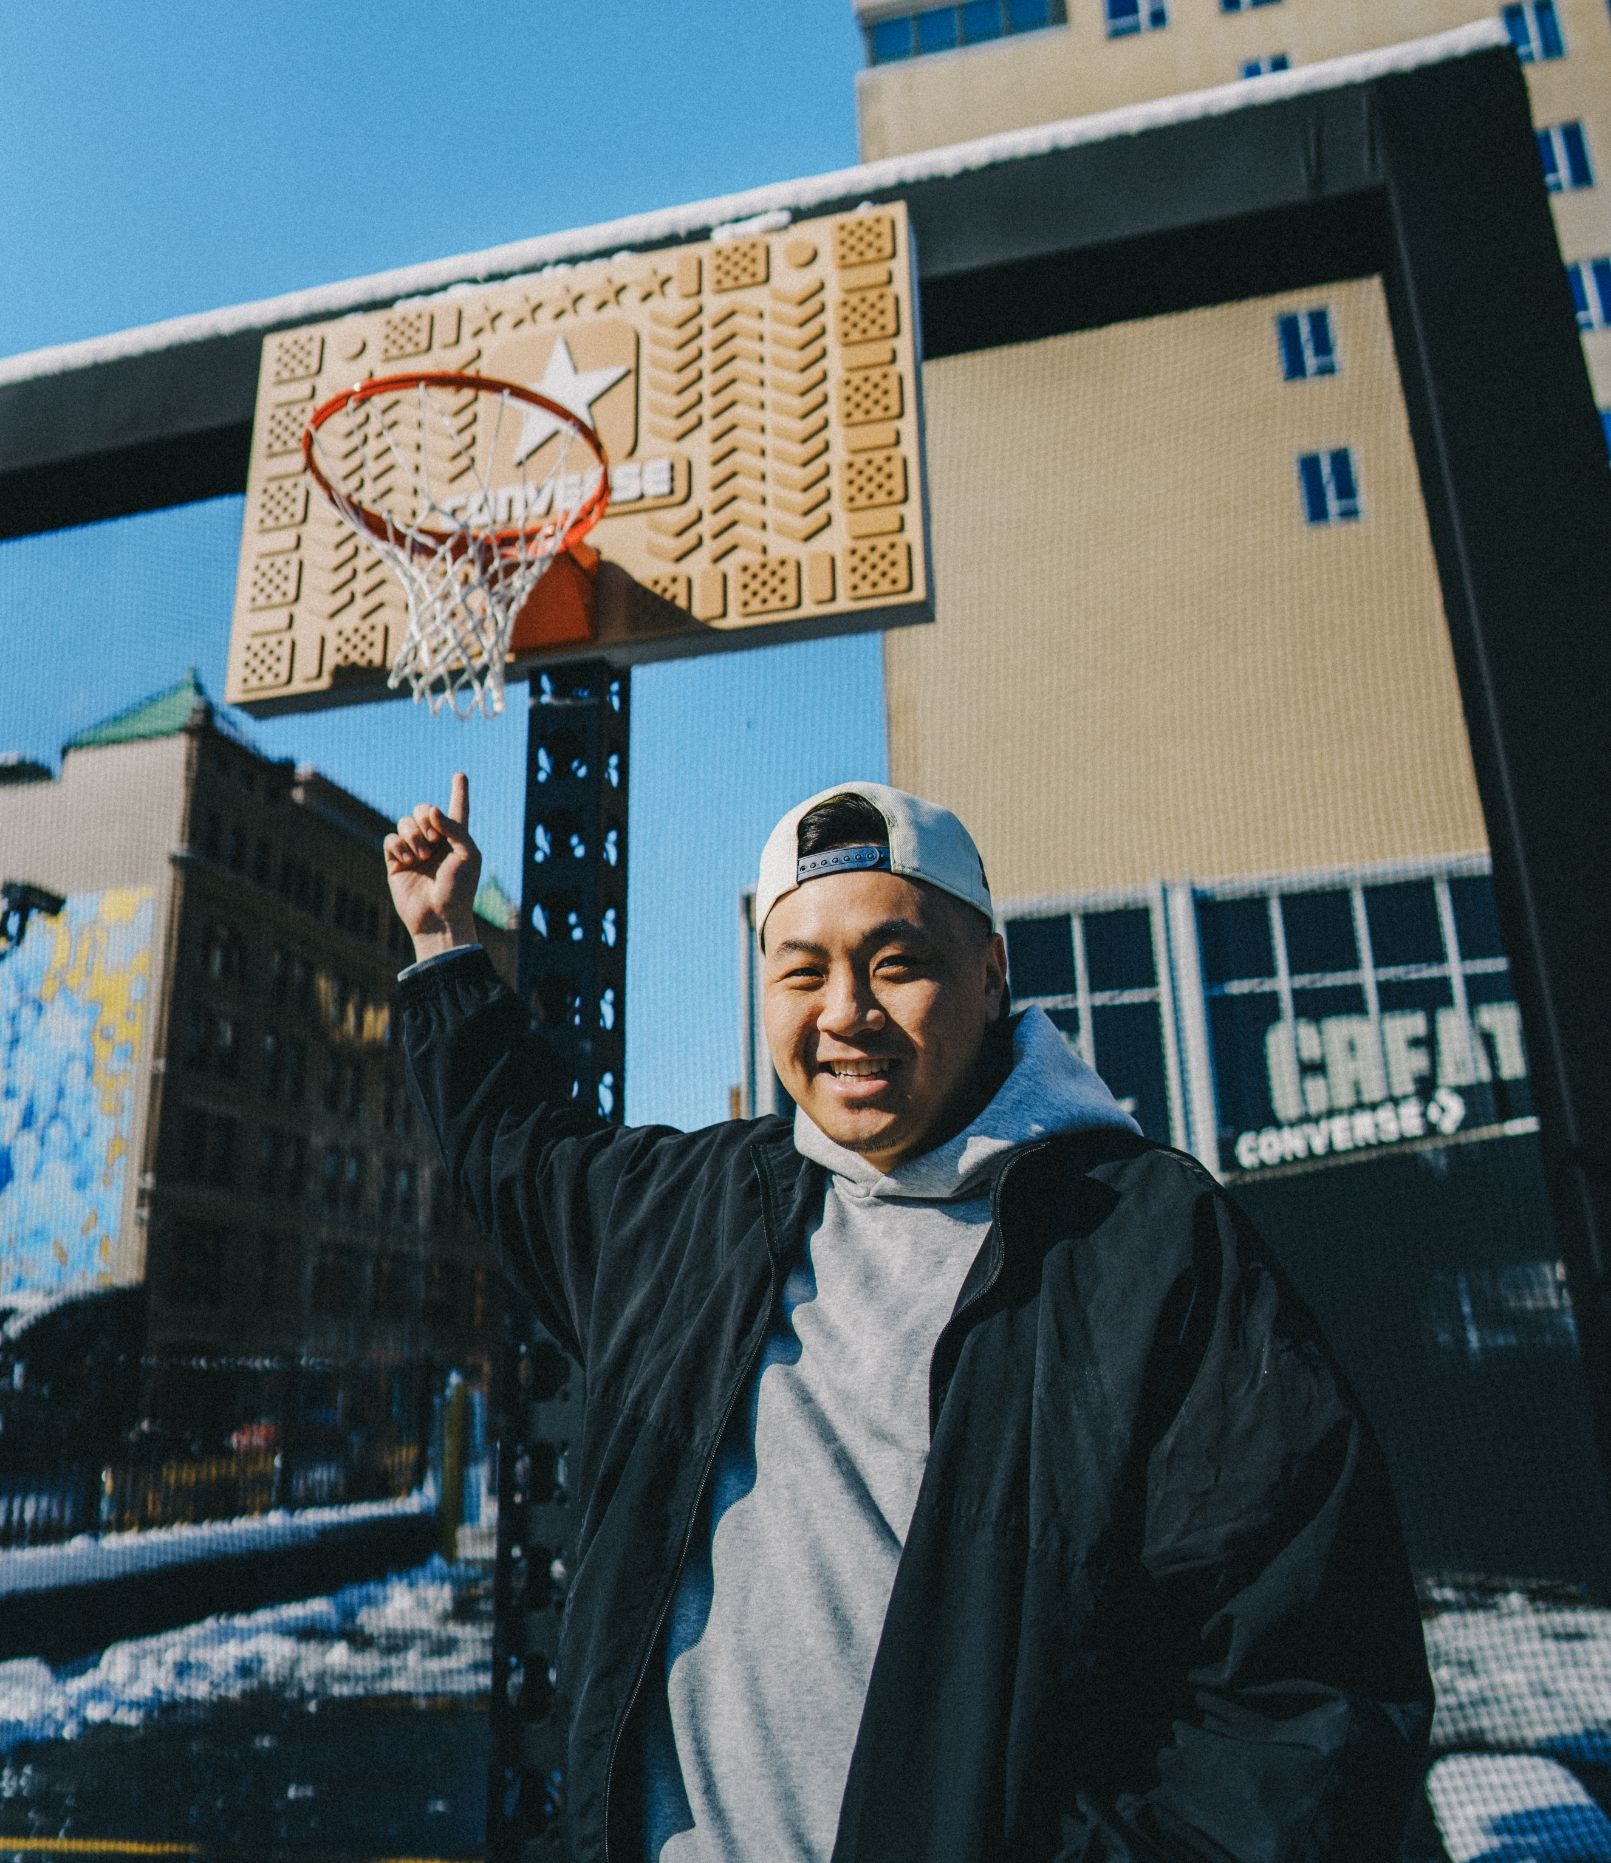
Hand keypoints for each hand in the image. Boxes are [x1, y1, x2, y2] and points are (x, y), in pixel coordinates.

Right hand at [385, 771, 483, 961]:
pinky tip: (408, 861)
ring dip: (413, 836)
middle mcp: (435, 842)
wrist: (439, 917)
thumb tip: (431, 811)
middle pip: (423, 810)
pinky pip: (390, 840)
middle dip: (426, 818)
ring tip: (422, 857)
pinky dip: (398, 846)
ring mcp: (414, 851)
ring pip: (405, 823)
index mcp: (457, 839)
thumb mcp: (468, 854)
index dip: (459, 792)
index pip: (458, 810)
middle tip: (434, 840)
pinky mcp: (395, 862)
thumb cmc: (459, 889)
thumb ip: (454, 827)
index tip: (460, 774)